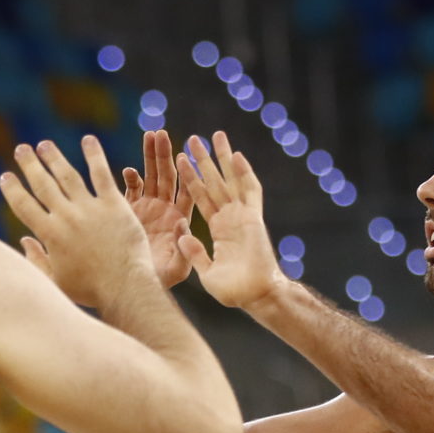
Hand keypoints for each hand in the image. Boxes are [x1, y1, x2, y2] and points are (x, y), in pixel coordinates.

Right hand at [0, 136, 155, 312]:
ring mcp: (90, 209)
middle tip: (22, 149)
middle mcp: (66, 217)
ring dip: (54, 158)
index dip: (12, 189)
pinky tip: (88, 140)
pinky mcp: (114, 205)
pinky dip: (94, 156)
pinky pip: (101, 175)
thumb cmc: (91, 290)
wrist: (125, 288)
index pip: (23, 205)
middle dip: (29, 165)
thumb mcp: (56, 281)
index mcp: (50, 235)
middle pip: (42, 184)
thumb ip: (37, 260)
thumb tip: (24, 241)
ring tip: (45, 144)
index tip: (5, 176)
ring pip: (68, 176)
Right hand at [123, 128, 193, 288]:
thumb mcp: (176, 270)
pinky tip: (128, 171)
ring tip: (149, 135)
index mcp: (180, 219)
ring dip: (149, 156)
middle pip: (168, 176)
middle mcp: (165, 210)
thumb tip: (183, 224)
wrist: (132, 288)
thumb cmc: (157, 282)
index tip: (185, 154)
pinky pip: (132, 188)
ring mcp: (148, 208)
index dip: (186, 172)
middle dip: (164, 155)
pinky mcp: (130, 209)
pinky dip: (130, 178)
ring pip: (151, 176)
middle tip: (161, 134)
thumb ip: (184, 249)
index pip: (187, 190)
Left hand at [177, 131, 281, 309]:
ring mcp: (242, 216)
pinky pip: (250, 191)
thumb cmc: (233, 291)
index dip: (190, 178)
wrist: (255, 296)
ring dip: (223, 159)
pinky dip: (244, 174)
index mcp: (216, 229)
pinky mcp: (254, 218)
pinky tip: (236, 156)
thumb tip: (182, 234)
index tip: (178, 158)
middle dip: (203, 160)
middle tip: (192, 137)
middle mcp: (229, 218)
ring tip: (215, 135)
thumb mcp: (205, 271)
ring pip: (231, 180)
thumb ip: (194, 252)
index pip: (199, 197)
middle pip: (213, 182)